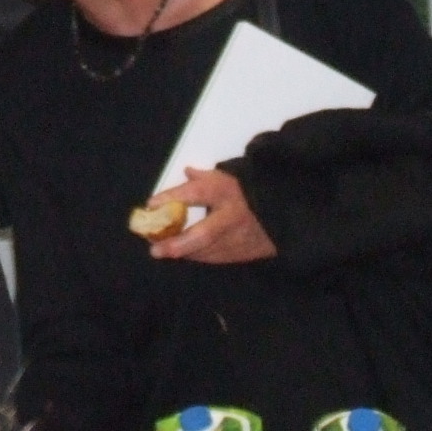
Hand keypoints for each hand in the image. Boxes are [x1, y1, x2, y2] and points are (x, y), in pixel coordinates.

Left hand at [147, 166, 277, 264]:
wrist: (281, 212)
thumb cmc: (247, 191)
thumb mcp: (226, 177)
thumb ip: (203, 177)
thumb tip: (185, 172)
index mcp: (227, 191)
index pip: (197, 192)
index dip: (172, 198)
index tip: (150, 204)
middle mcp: (232, 217)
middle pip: (204, 234)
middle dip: (178, 243)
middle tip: (155, 249)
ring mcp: (239, 239)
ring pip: (207, 252)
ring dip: (183, 253)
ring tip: (162, 251)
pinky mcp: (242, 254)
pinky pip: (214, 258)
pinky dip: (197, 256)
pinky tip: (183, 253)